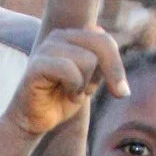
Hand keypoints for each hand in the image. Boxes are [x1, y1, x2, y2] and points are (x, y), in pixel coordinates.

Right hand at [4, 27, 129, 140]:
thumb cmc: (62, 98)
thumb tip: (104, 36)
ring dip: (84, 83)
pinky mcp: (37, 64)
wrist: (34, 120)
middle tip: (93, 93)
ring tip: (70, 91)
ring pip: (88, 59)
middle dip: (108, 74)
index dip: (116, 67)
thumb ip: (103, 61)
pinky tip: (64, 93)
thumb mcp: (91, 79)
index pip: (105, 40)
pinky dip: (73, 87)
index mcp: (73, 35)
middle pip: (102, 45)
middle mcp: (59, 35)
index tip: (120, 92)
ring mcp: (46, 47)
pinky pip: (69, 70)